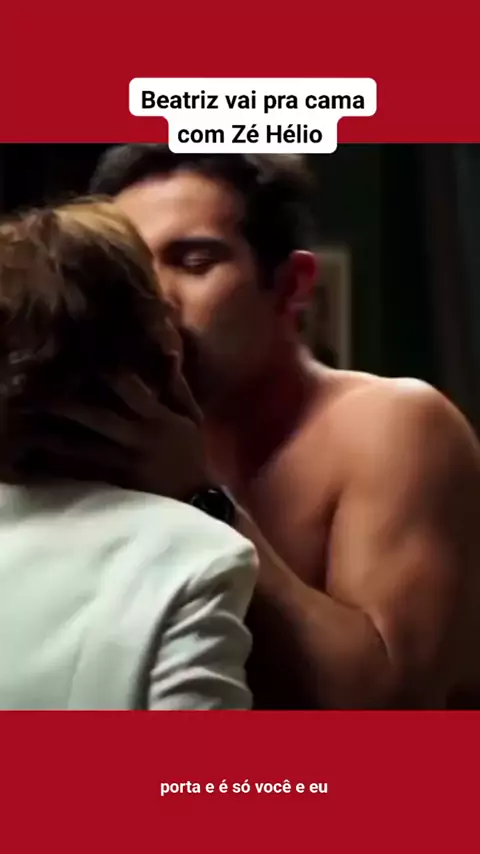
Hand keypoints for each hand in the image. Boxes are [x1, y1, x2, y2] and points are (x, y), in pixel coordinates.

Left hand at [31, 370, 211, 500]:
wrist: (196, 499)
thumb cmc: (191, 454)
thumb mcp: (190, 417)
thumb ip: (176, 386)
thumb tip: (168, 351)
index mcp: (157, 417)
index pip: (127, 387)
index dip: (102, 372)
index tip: (77, 358)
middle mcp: (137, 437)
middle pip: (96, 416)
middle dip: (65, 404)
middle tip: (34, 391)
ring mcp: (124, 462)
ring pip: (82, 447)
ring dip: (52, 436)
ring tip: (25, 424)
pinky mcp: (114, 484)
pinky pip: (81, 472)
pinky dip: (58, 465)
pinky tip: (36, 457)